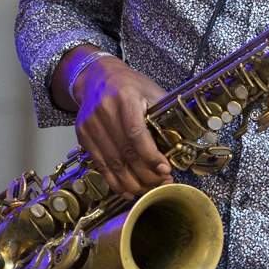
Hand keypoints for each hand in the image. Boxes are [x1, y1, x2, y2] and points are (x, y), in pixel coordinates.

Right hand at [73, 54, 172, 195]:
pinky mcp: (83, 135)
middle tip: (162, 183)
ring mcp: (91, 124)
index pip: (136, 133)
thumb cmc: (130, 86)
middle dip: (145, 173)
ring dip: (131, 181)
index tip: (164, 169)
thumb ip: (165, 114)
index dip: (150, 155)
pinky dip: (113, 180)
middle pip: (125, 151)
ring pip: (112, 162)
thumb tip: (186, 140)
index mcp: (125, 97)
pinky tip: (126, 189)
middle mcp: (104, 111)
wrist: (97, 77)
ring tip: (148, 190)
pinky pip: (100, 163)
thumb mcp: (152, 91)